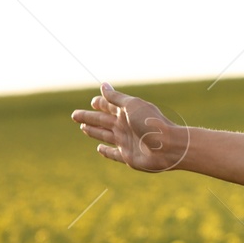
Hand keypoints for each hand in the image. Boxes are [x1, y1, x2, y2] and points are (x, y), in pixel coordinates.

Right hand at [69, 83, 189, 171]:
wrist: (169, 147)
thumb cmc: (151, 123)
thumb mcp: (132, 106)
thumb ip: (116, 98)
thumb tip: (103, 85)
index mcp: (126, 113)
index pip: (109, 106)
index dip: (100, 103)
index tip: (93, 102)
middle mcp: (125, 126)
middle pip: (102, 120)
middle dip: (88, 117)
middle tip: (74, 115)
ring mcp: (126, 142)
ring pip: (105, 135)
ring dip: (94, 131)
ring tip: (83, 127)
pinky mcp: (128, 157)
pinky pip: (114, 154)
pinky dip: (106, 152)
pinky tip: (99, 149)